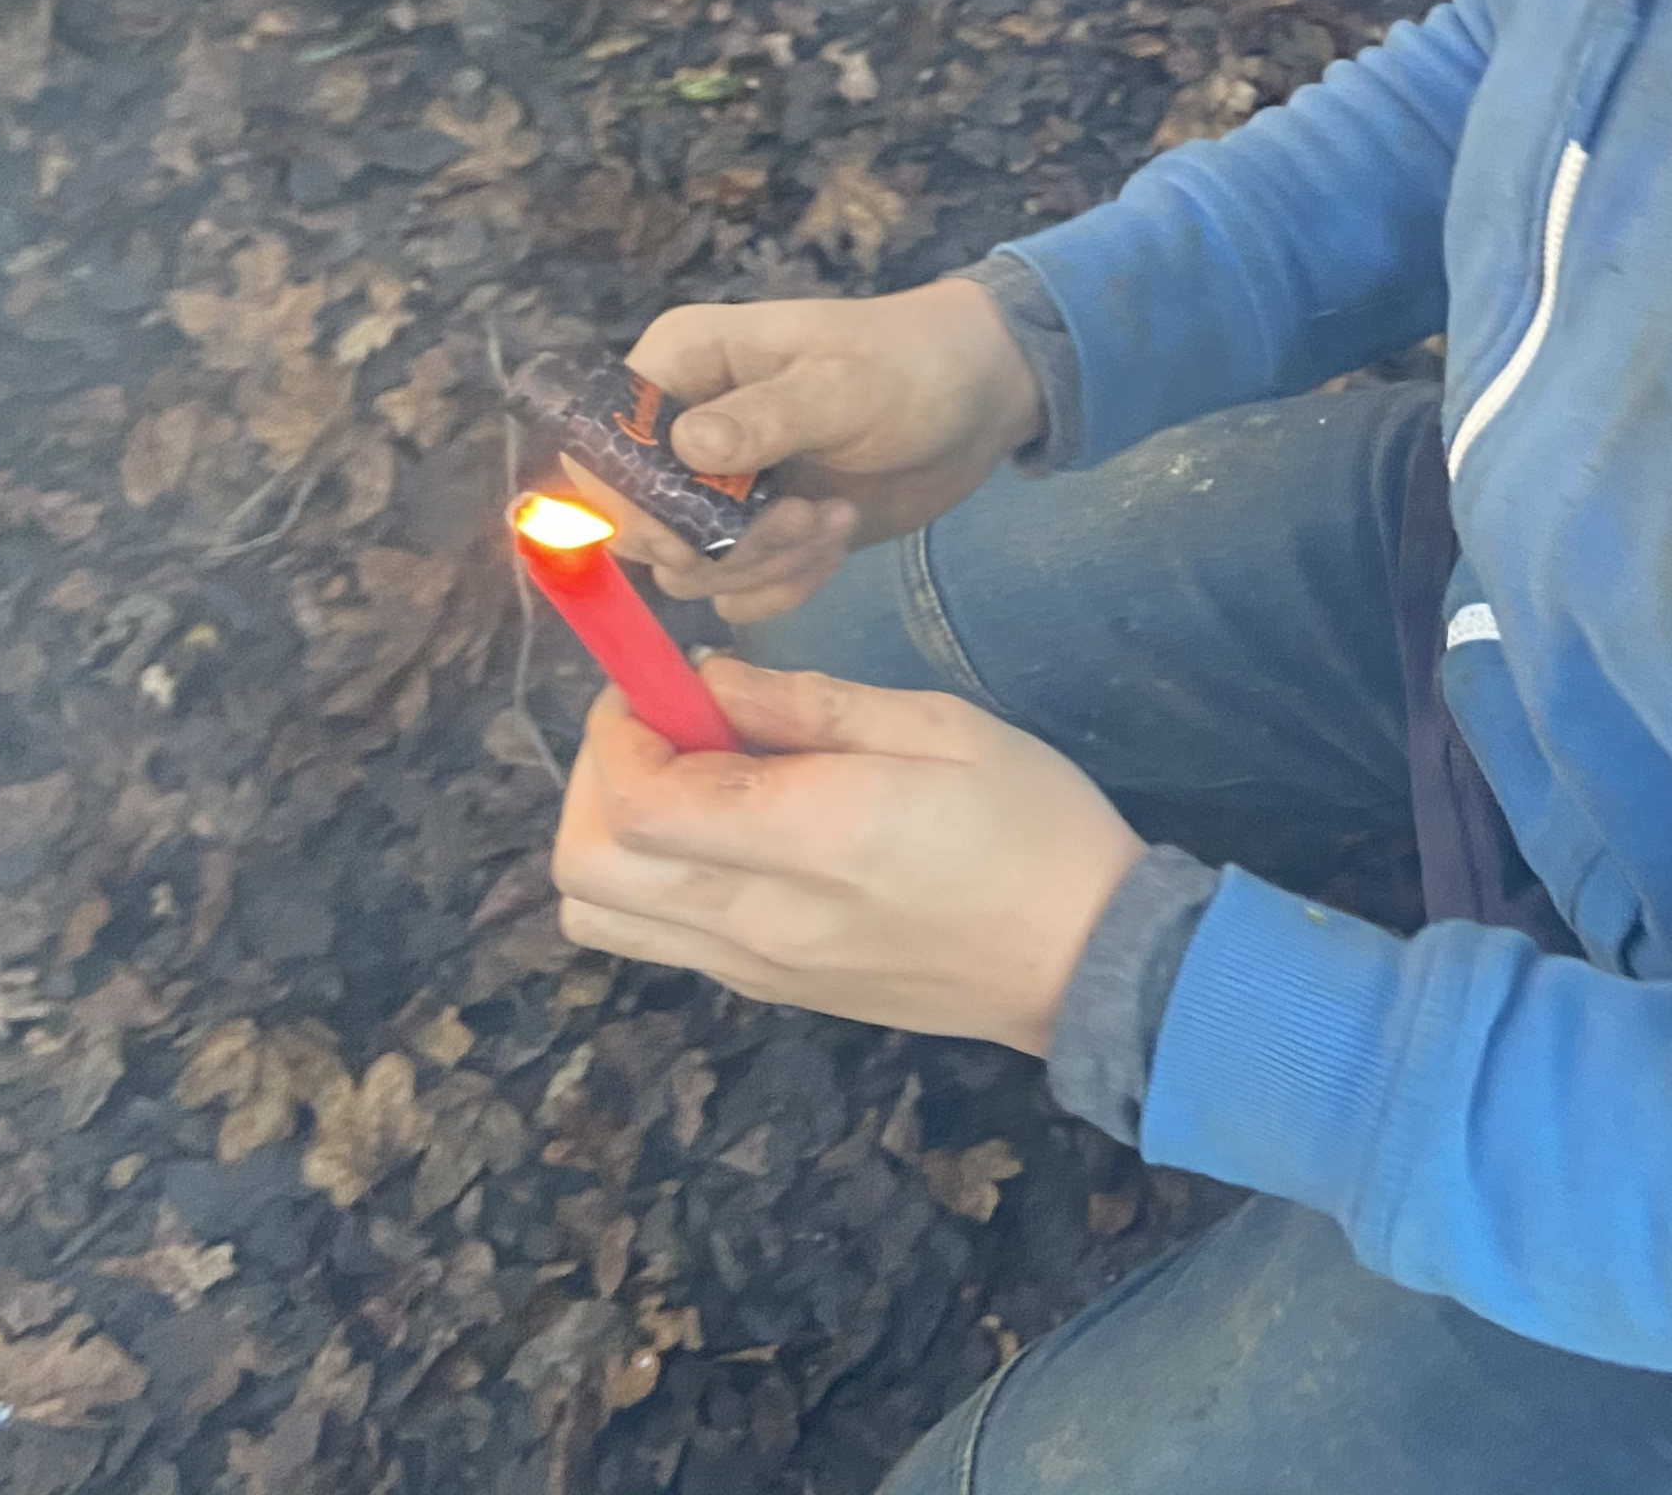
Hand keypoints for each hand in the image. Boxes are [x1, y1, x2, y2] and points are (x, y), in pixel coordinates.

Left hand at [550, 658, 1145, 1054]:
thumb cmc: (1029, 822)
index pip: (637, 799)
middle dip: (595, 779)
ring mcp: (755, 969)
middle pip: (585, 870)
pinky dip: (653, 878)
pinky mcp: (767, 992)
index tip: (660, 680)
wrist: (1085, 962)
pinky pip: (659, 938)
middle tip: (664, 726)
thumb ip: (809, 703)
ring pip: (600, 917)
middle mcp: (758, 919)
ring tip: (686, 784)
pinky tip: (731, 835)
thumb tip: (706, 681)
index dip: (618, 728)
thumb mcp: (939, 724)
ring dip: (611, 838)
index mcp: (811, 837)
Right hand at [558, 277, 1043, 623]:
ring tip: (831, 520)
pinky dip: (784, 583)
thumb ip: (767, 418)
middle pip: (639, 524)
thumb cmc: (913, 365)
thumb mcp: (846, 387)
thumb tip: (688, 449)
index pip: (600, 447)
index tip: (697, 531)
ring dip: (762, 564)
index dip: (632, 502)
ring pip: (690, 569)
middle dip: (719, 545)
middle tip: (799, 519)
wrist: (981, 399)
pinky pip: (737, 591)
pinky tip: (838, 540)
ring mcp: (719, 487)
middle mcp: (682, 428)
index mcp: (680, 365)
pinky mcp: (760, 533)